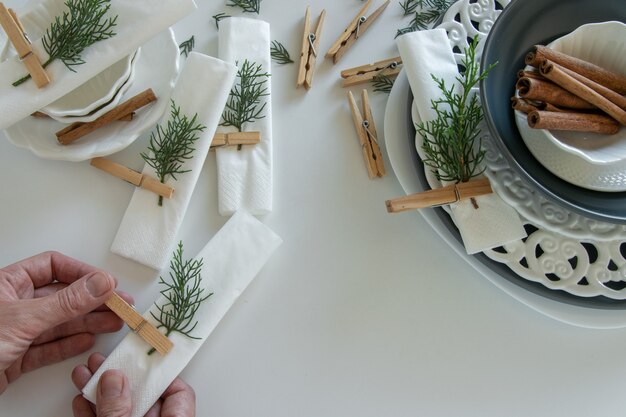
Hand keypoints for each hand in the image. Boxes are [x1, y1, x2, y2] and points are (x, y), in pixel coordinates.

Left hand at [0, 251, 128, 393]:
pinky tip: (88, 340)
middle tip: (119, 304)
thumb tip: (100, 283)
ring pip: (58, 323)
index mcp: (6, 284)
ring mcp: (13, 333)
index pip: (52, 267)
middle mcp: (11, 305)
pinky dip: (69, 345)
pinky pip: (48, 348)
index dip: (81, 273)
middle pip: (61, 296)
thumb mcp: (23, 319)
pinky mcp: (13, 359)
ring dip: (88, 323)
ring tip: (114, 322)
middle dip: (91, 300)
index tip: (107, 283)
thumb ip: (66, 302)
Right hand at [72, 352, 195, 416]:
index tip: (140, 359)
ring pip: (120, 409)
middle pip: (144, 397)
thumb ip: (118, 409)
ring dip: (100, 393)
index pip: (180, 394)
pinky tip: (81, 401)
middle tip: (103, 361)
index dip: (160, 374)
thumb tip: (114, 379)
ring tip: (84, 375)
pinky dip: (94, 413)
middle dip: (119, 377)